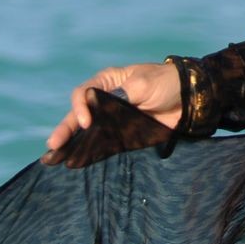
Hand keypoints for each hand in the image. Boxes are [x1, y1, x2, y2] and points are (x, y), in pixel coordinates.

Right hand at [41, 62, 182, 166]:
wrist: (191, 98)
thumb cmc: (166, 82)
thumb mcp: (143, 84)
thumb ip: (121, 95)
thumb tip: (99, 108)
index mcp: (108, 81)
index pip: (84, 93)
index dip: (80, 107)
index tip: (86, 121)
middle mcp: (106, 100)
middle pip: (80, 114)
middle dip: (66, 129)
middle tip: (53, 145)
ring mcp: (114, 118)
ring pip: (88, 131)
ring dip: (73, 143)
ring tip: (55, 157)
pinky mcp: (124, 134)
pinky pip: (105, 144)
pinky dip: (92, 152)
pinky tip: (78, 162)